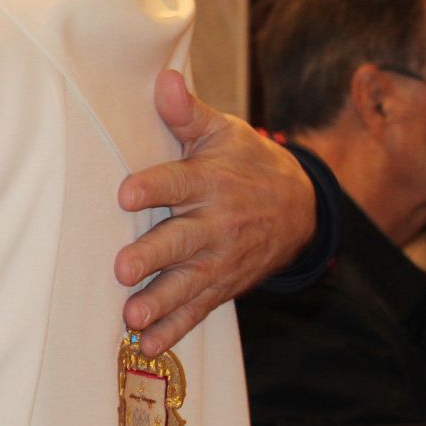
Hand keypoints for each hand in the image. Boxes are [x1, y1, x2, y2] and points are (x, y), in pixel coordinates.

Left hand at [115, 70, 314, 354]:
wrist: (302, 207)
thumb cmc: (246, 162)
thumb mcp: (222, 133)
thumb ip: (187, 114)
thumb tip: (165, 79)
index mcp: (210, 181)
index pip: (178, 183)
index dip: (153, 188)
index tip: (126, 194)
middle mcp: (216, 223)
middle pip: (181, 240)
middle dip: (153, 256)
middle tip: (123, 269)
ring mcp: (220, 259)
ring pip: (187, 283)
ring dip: (160, 303)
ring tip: (132, 319)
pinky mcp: (222, 285)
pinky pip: (198, 310)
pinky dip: (175, 330)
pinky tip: (148, 346)